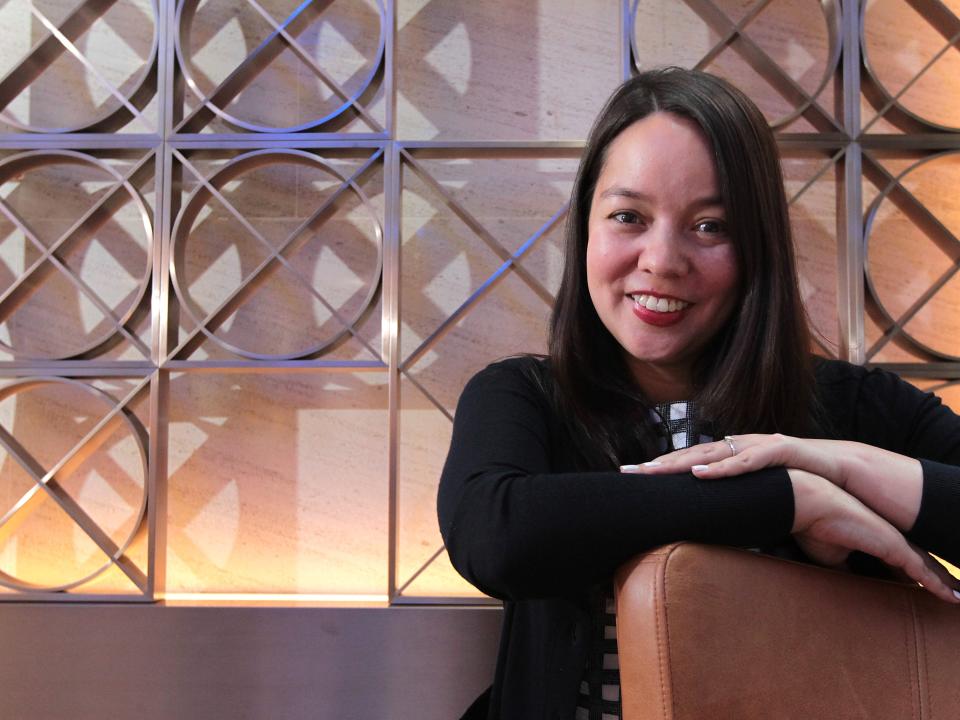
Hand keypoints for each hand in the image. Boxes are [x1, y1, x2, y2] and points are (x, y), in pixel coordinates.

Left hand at [624, 434, 922, 531]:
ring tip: (651, 471)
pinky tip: (699, 472)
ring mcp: (762, 445)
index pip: (690, 465)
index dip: (660, 473)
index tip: (629, 481)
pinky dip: (723, 465)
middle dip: (658, 464)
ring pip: (713, 451)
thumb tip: (712, 541)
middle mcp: (743, 448)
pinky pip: (749, 458)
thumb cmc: (806, 491)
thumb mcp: (764, 506)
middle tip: (626, 473)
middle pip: (691, 455)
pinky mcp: (785, 450)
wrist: (854, 476)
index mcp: (735, 460)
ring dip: (680, 461)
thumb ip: (739, 516)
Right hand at [788, 469, 959, 603]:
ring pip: (928, 567)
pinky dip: (940, 586)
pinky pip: (924, 571)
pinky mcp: (895, 546)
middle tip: (953, 594)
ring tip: (958, 598)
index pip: (898, 562)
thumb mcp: (830, 557)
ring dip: (945, 583)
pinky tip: (954, 598)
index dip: (911, 575)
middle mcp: (888, 538)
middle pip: (919, 563)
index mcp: (873, 538)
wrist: (811, 503)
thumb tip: (847, 588)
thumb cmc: (815, 526)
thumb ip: (845, 570)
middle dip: (936, 578)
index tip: (917, 589)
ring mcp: (894, 541)